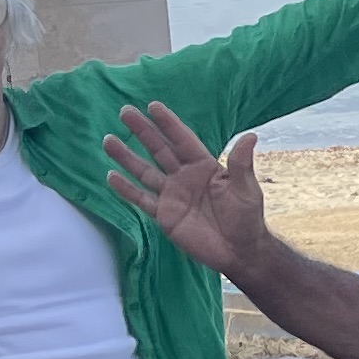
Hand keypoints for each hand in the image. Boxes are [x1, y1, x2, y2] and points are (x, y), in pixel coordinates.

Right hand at [103, 102, 271, 274]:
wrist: (238, 252)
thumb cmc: (247, 218)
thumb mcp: (246, 190)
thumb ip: (241, 164)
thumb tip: (250, 136)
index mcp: (203, 166)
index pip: (182, 139)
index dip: (168, 123)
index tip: (152, 106)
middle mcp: (184, 176)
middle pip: (159, 149)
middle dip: (143, 131)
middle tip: (125, 112)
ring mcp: (172, 195)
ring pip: (144, 171)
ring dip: (126, 157)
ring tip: (108, 140)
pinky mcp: (164, 215)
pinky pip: (141, 199)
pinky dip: (126, 189)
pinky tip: (111, 176)